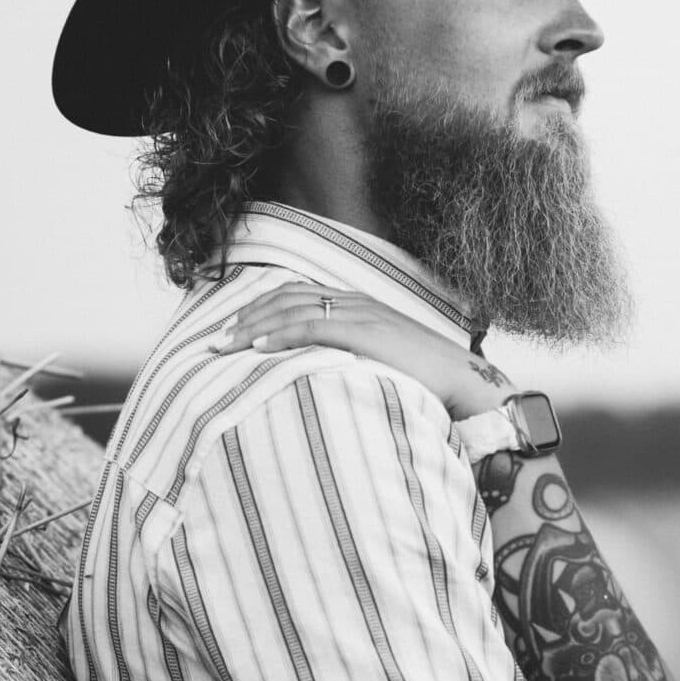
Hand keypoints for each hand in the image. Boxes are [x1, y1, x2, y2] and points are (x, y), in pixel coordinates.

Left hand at [211, 286, 511, 420]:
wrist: (464, 383)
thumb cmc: (426, 381)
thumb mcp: (381, 362)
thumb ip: (352, 359)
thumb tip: (322, 376)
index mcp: (358, 305)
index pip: (298, 297)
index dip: (261, 309)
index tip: (234, 330)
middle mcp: (355, 302)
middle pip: (286, 299)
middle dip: (246, 317)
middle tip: (216, 341)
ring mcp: (360, 314)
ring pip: (291, 310)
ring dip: (253, 326)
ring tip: (225, 344)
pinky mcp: (364, 332)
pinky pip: (311, 328)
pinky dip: (280, 334)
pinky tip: (257, 346)